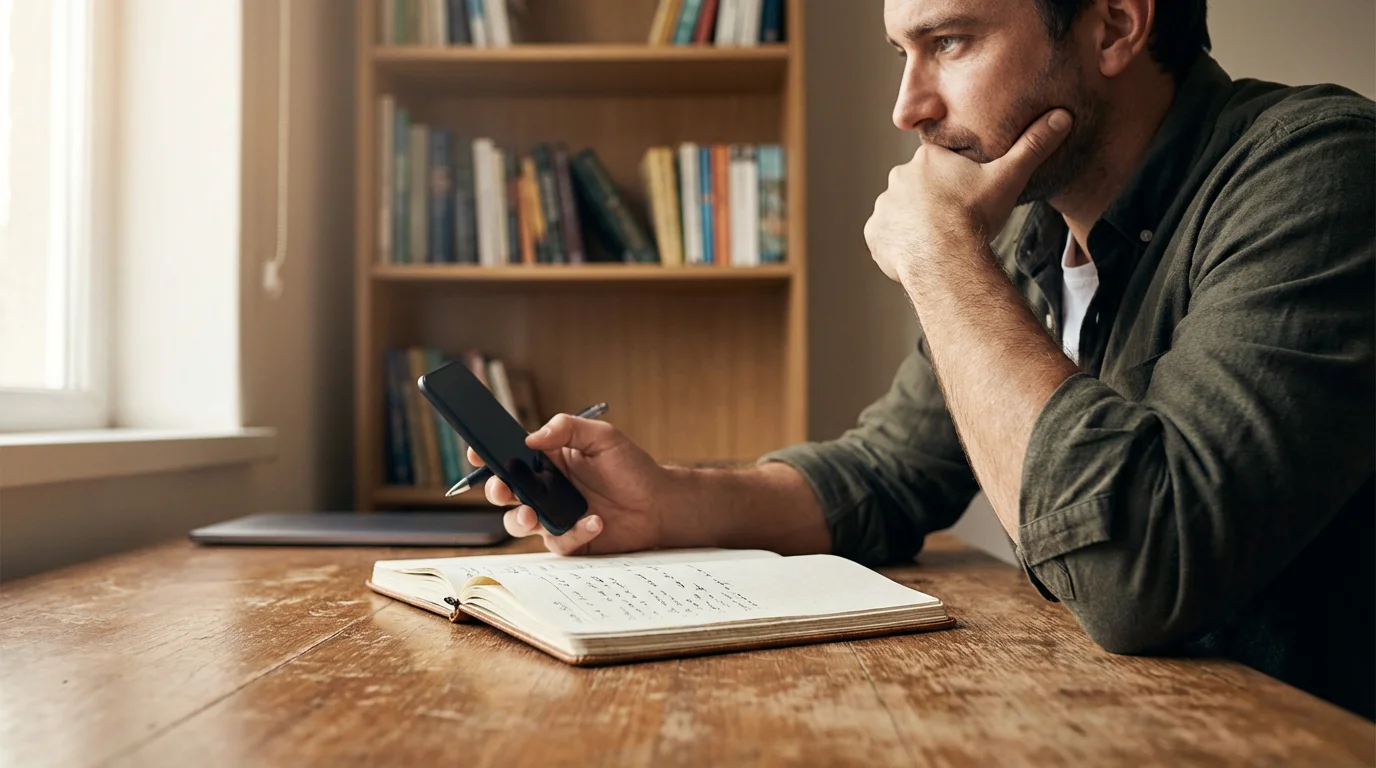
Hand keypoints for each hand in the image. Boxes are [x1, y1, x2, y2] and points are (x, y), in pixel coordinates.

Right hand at [469, 413, 670, 555]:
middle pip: (503, 492)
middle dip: (496, 490)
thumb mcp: (602, 436)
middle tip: (503, 489)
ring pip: (518, 522)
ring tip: (531, 514)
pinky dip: (573, 533)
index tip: (477, 454)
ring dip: (518, 519)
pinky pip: (558, 542)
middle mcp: (544, 489)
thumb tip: (530, 438)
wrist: (659, 503)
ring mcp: (554, 516)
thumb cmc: (631, 467)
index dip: (487, 456)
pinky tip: (595, 521)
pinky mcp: (569, 540)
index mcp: (546, 461)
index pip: (508, 457)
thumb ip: (567, 428)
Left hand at [864, 108, 1071, 282]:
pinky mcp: (873, 234)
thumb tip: (1063, 116)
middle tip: (956, 221)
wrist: (944, 258)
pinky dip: (899, 245)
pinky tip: (920, 253)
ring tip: (939, 240)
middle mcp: (898, 177)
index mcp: (928, 158)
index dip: (955, 179)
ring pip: (901, 212)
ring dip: (916, 223)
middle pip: (919, 187)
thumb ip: (1032, 147)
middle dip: (934, 202)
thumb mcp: (1008, 178)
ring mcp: (883, 206)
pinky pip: (886, 237)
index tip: (967, 197)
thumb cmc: (975, 216)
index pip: (940, 163)